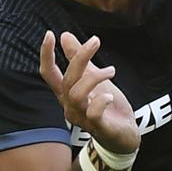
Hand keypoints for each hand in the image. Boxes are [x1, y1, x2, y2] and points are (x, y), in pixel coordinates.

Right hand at [39, 31, 139, 153]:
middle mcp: (70, 106)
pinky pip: (93, 113)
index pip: (49, 73)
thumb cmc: (107, 106)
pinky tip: (108, 95)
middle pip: (67, 79)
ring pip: (77, 94)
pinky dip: (99, 101)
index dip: (46, 55)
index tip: (50, 34)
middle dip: (80, 57)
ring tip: (112, 70)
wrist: (124, 136)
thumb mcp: (94, 77)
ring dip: (94, 77)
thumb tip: (64, 35)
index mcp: (67, 93)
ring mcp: (82, 118)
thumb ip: (79, 59)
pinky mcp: (98, 127)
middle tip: (96, 40)